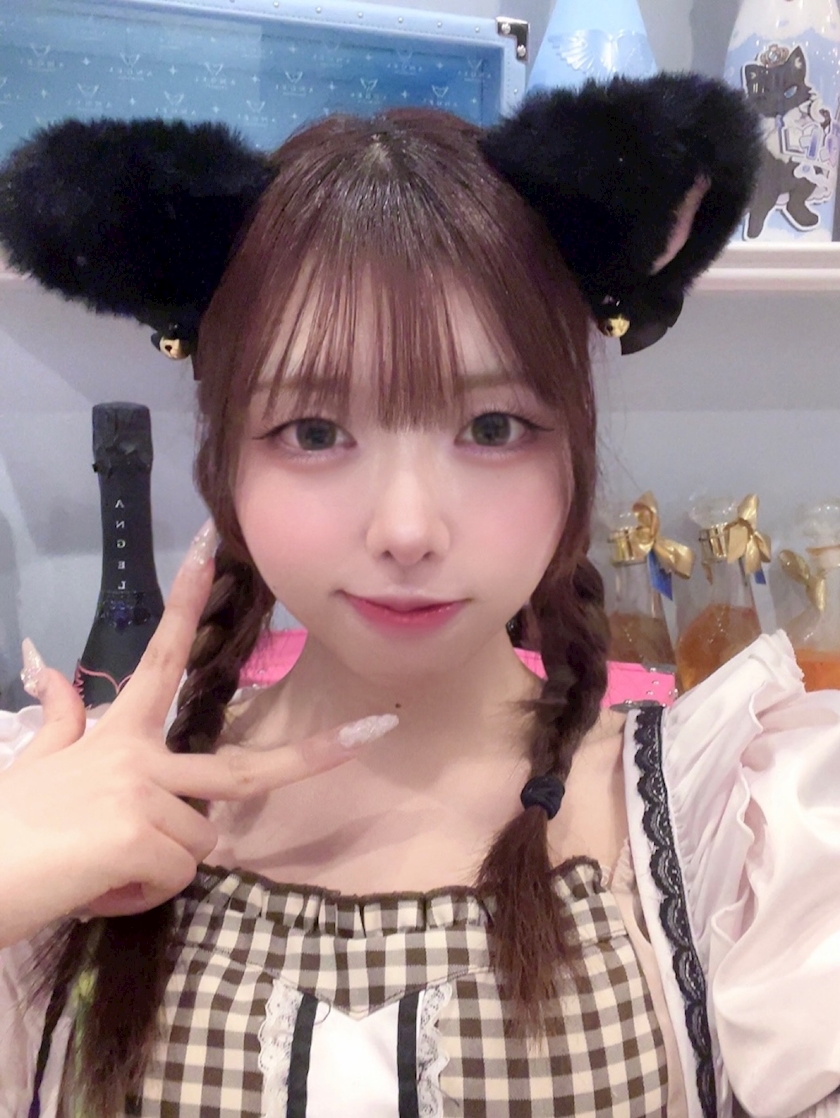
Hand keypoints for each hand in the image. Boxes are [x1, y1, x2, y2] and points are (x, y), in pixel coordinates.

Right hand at [0, 522, 397, 947]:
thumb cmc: (2, 824)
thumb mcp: (35, 761)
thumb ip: (58, 717)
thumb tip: (48, 668)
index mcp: (119, 734)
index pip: (163, 657)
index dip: (185, 602)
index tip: (210, 549)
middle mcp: (141, 755)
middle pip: (244, 766)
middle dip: (315, 753)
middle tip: (376, 729)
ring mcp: (144, 792)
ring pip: (199, 845)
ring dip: (158, 868)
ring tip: (100, 867)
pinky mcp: (141, 836)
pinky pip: (173, 878)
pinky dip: (139, 894)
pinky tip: (97, 886)